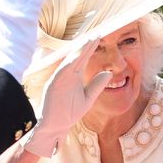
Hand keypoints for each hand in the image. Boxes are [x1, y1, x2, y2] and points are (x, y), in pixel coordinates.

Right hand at [23, 39, 111, 156]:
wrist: (55, 128)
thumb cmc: (68, 113)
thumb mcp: (87, 99)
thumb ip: (97, 86)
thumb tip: (109, 73)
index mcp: (74, 77)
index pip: (83, 59)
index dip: (90, 48)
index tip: (99, 37)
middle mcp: (66, 75)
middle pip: (77, 57)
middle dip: (86, 45)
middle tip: (95, 33)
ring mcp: (59, 79)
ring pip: (70, 62)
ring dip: (78, 51)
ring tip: (88, 41)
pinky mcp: (53, 86)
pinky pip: (61, 73)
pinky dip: (68, 65)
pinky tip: (77, 58)